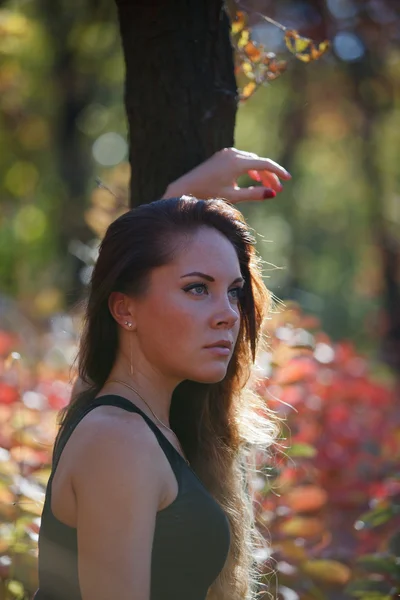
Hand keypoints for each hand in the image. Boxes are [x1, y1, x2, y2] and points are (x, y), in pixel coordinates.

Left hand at [162, 147, 290, 204]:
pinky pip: (242, 159)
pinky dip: (250, 168)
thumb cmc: (207, 194)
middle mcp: (233, 154)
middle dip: (269, 176)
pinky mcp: (222, 156)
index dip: (278, 172)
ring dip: (260, 172)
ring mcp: (227, 153)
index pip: (264, 164)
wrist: (185, 188)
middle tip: (278, 190)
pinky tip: (254, 178)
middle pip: (259, 162)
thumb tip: (272, 194)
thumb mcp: (233, 196)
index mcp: (237, 163)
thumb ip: (253, 194)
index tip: (288, 180)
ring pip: (251, 161)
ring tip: (268, 186)